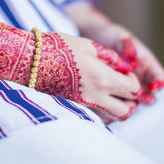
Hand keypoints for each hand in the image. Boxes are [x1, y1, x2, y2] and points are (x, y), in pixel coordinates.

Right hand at [0, 22, 140, 121]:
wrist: (30, 60)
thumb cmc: (59, 47)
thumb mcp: (89, 45)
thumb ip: (111, 58)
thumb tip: (125, 67)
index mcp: (103, 78)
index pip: (133, 90)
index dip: (134, 82)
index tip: (125, 74)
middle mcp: (96, 96)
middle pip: (127, 110)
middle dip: (130, 100)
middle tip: (122, 88)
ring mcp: (84, 105)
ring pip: (112, 118)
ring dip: (118, 108)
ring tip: (111, 94)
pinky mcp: (75, 107)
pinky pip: (97, 117)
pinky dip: (103, 111)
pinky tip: (97, 97)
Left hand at [66, 4, 163, 104]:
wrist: (93, 35)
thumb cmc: (110, 34)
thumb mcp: (119, 37)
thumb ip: (127, 46)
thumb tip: (133, 60)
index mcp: (145, 62)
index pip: (159, 76)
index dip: (158, 83)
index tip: (152, 88)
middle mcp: (139, 75)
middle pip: (149, 93)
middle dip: (145, 98)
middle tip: (138, 101)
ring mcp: (126, 83)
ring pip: (134, 99)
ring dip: (130, 104)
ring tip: (124, 106)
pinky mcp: (113, 89)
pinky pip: (117, 100)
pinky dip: (115, 105)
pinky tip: (108, 108)